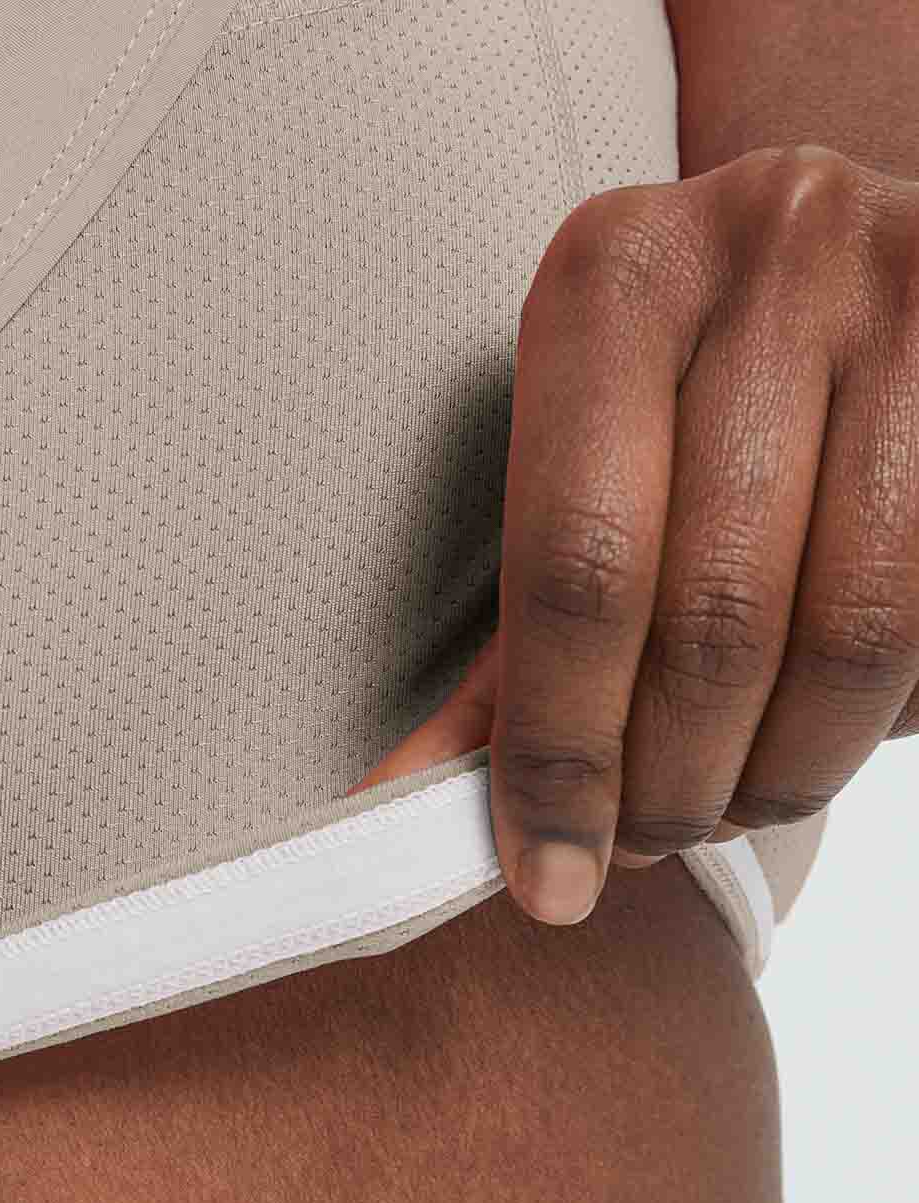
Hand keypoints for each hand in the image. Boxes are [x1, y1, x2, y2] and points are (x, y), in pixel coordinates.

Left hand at [348, 143, 918, 922]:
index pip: (577, 568)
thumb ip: (506, 648)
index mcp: (613, 278)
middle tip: (633, 846)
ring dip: (773, 775)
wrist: (857, 269)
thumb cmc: (686, 397)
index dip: (560, 753)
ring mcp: (909, 302)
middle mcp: (767, 256)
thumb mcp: (577, 476)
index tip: (545, 874)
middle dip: (666, 785)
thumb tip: (405, 813)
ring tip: (719, 807)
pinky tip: (804, 743)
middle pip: (714, 616)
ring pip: (848, 634)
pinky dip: (860, 726)